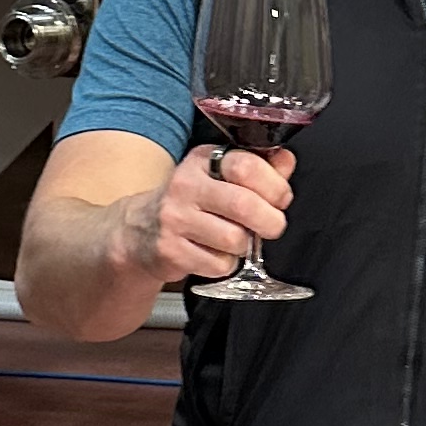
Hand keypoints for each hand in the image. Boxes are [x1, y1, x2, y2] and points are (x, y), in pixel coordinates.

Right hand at [136, 141, 293, 286]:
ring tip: (234, 239)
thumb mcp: (219, 176)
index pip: (246, 166)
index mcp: (203, 160)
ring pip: (233, 239)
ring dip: (244, 245)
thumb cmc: (192, 202)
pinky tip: (214, 253)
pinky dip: (225, 264)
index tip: (281, 198)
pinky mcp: (170, 250)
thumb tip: (286, 161)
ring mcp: (174, 219)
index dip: (274, 185)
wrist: (138, 230)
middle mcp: (185, 186)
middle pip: (243, 204)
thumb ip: (257, 168)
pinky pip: (218, 264)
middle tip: (272, 226)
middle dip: (270, 221)